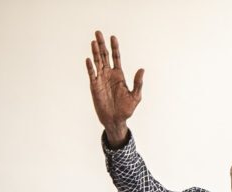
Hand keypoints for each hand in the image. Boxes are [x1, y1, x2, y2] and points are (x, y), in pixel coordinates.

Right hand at [85, 30, 143, 146]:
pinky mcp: (94, 86)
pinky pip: (92, 74)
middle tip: (98, 32)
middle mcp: (109, 74)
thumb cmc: (127, 109)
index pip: (116, 57)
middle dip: (102, 44)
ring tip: (93, 41)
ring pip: (97, 62)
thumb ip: (138, 83)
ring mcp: (101, 79)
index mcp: (119, 75)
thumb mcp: (136, 96)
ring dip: (95, 52)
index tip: (113, 37)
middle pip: (104, 56)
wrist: (115, 120)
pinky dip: (90, 67)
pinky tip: (89, 59)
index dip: (115, 47)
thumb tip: (142, 69)